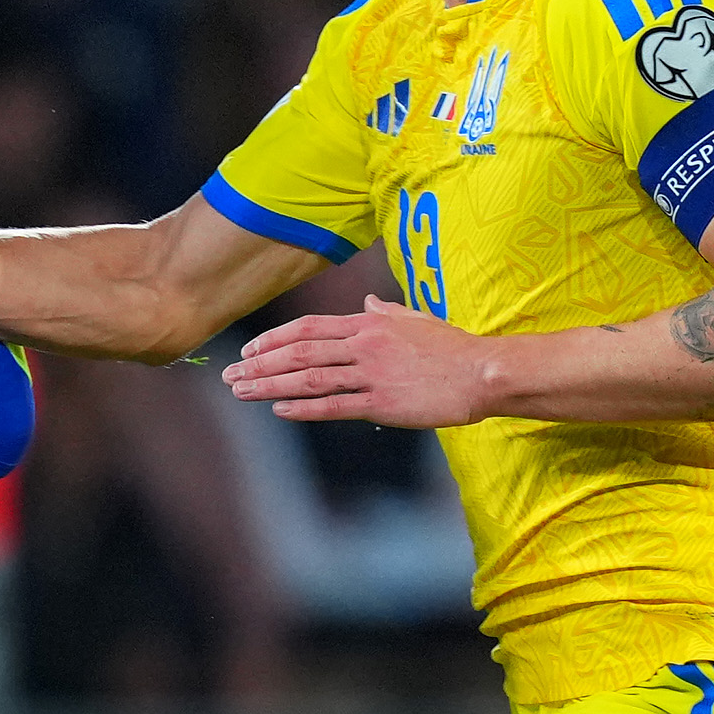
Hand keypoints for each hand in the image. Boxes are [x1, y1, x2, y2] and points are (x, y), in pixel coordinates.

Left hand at [221, 295, 492, 425]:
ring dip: (270, 385)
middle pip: (299, 351)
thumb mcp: (416, 320)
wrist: (484, 371)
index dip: (274, 338)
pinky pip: (335, 405)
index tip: (249, 350)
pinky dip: (304, 407)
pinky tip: (279, 410)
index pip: (309, 327)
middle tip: (230, 375)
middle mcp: (364, 345)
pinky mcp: (383, 402)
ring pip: (309, 377)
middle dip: (260, 363)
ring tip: (241, 392)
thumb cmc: (453, 348)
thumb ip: (386, 313)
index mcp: (368, 324)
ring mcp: (372, 373)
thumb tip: (368, 304)